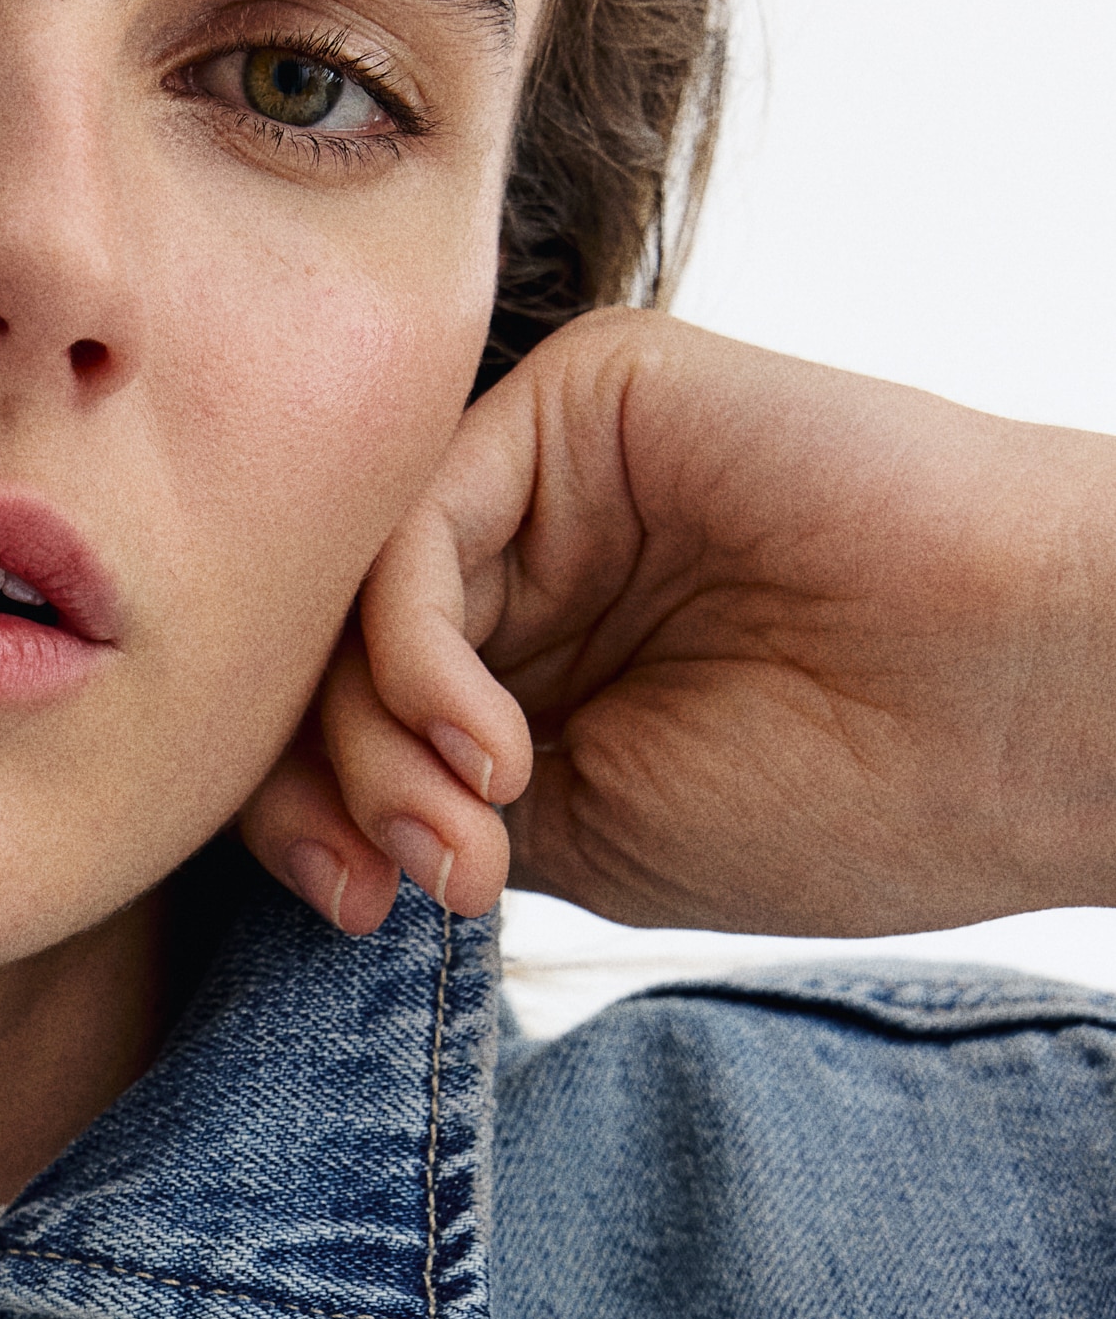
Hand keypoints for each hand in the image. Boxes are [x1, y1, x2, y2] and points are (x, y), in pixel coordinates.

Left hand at [241, 310, 1115, 938]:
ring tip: (465, 840)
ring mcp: (557, 470)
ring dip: (373, 744)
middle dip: (321, 792)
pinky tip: (499, 755)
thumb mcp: (585, 834)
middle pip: (321, 650)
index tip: (355, 921)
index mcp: (535, 654)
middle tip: (382, 894)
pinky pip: (420, 526)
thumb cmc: (849, 796)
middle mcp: (532, 550)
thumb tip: (289, 806)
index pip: (342, 716)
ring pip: (354, 595)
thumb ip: (435, 796)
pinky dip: (416, 657)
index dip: (305, 820)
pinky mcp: (593, 397)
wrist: (1029, 718)